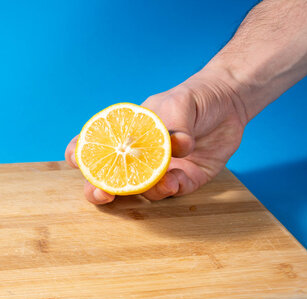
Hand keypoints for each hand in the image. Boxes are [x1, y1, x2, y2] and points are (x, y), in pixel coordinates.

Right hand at [65, 66, 247, 203]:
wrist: (230, 102)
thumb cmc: (193, 98)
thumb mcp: (176, 103)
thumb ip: (171, 125)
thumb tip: (176, 146)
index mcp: (126, 135)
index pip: (94, 146)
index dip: (79, 155)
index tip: (77, 159)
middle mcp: (138, 157)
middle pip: (108, 179)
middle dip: (98, 190)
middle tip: (102, 192)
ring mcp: (160, 172)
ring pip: (140, 192)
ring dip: (143, 190)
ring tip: (156, 180)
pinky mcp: (185, 181)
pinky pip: (172, 192)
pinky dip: (169, 190)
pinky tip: (173, 182)